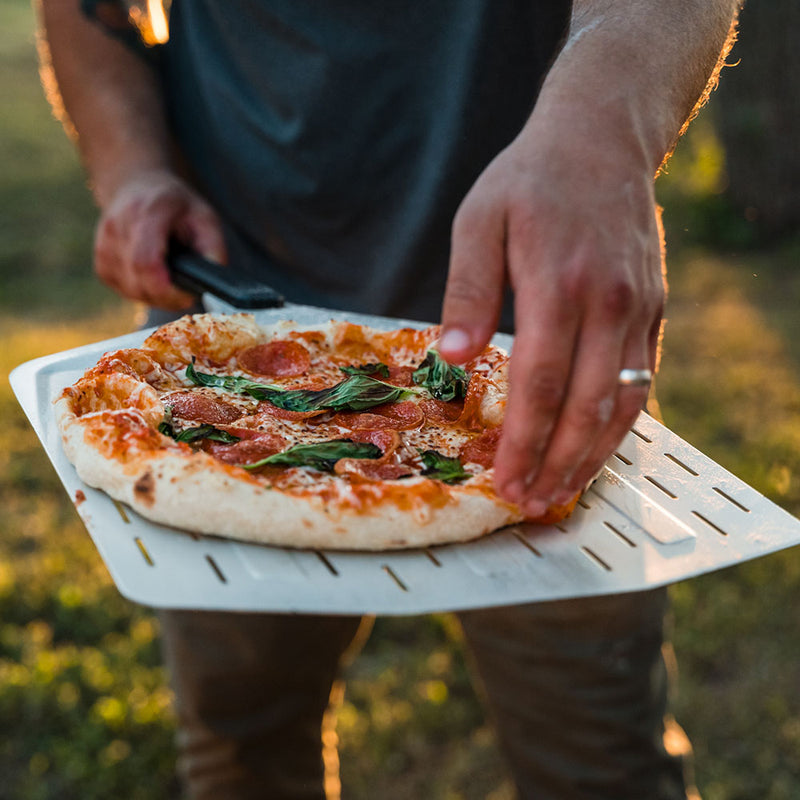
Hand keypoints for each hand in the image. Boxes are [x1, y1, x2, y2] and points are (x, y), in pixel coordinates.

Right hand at [93, 169, 226, 309]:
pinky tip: (153, 276)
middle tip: (185, 293)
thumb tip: (212, 287)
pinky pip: (122, 288)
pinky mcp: (100, 259)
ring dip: (155, 295)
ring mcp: (104, 242)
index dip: (166, 290)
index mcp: (149, 211)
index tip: (187, 296)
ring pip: (130, 290)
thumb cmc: (178, 206)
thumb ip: (213, 251)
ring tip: (171, 279)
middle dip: (166, 297)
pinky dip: (141, 291)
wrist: (139, 185)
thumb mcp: (206, 219)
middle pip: (138, 282)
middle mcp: (119, 225)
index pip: (146, 262)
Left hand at [439, 123, 664, 517]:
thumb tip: (453, 357)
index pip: (541, 384)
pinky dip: (621, 425)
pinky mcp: (654, 310)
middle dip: (557, 464)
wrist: (601, 139)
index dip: (524, 441)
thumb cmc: (528, 181)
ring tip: (563, 493)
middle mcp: (608, 304)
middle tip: (531, 504)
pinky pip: (642, 380)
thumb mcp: (478, 220)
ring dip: (593, 457)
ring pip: (623, 404)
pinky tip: (596, 450)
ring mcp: (638, 309)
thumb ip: (467, 290)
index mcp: (558, 284)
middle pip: (586, 407)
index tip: (506, 481)